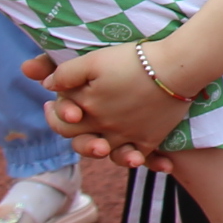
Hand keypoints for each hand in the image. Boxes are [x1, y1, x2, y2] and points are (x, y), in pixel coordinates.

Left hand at [34, 38, 199, 160]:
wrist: (175, 68)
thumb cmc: (133, 60)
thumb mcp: (94, 60)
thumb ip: (66, 74)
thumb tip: (47, 86)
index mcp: (88, 112)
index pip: (61, 122)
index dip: (53, 114)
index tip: (50, 105)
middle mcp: (105, 129)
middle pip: (81, 141)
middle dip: (73, 132)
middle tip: (73, 119)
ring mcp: (128, 137)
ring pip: (107, 154)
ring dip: (99, 151)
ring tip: (99, 146)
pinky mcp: (151, 139)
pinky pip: (141, 158)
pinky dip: (139, 162)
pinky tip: (139, 161)